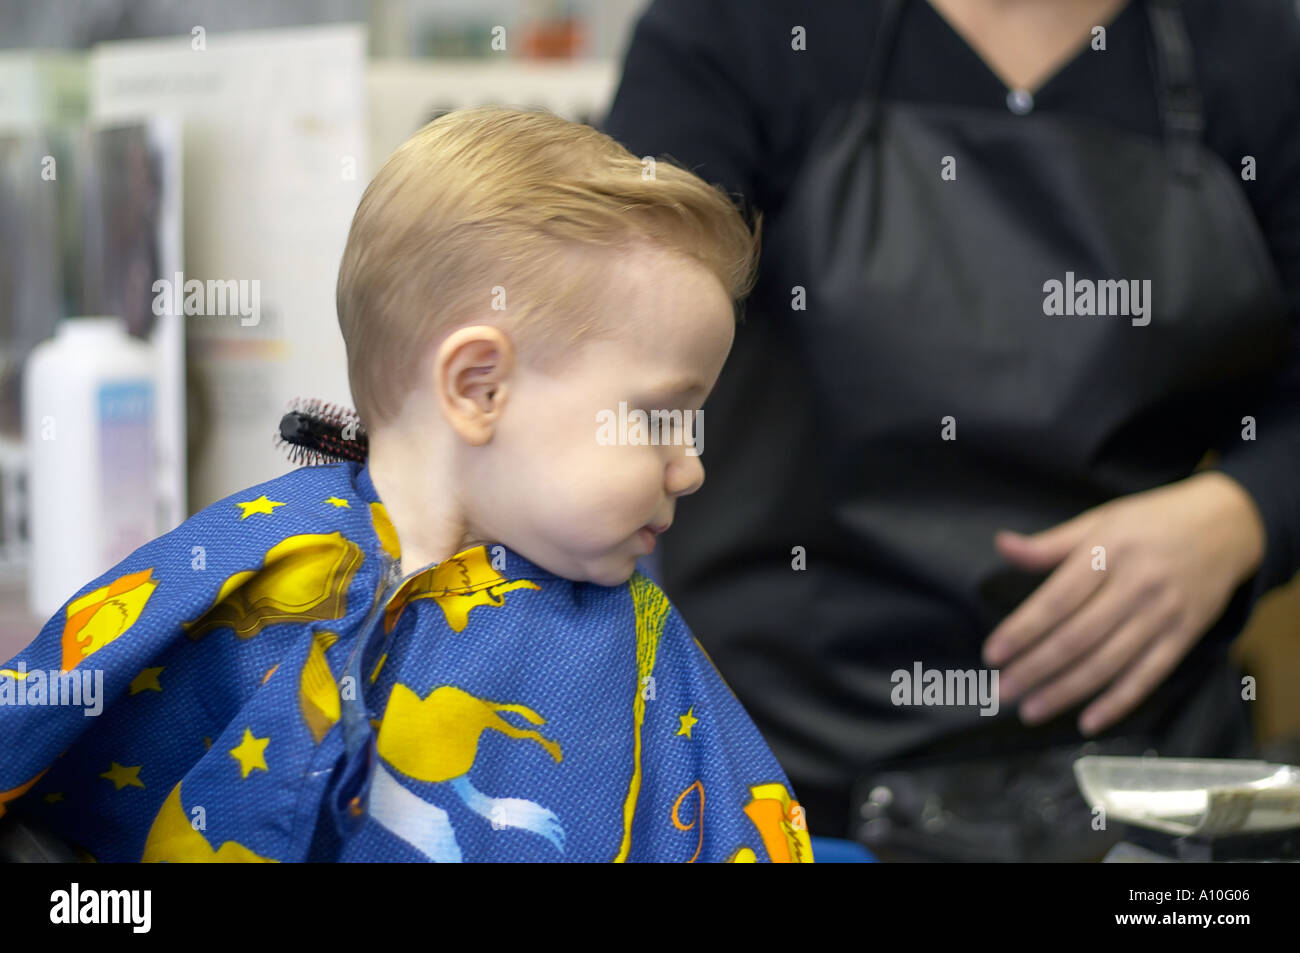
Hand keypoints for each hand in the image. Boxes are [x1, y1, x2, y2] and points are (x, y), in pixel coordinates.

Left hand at [981, 471, 1264, 734]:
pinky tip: (1088, 721)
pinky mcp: (1184, 637)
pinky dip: (1118, 702)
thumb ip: (1050, 544)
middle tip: (1002, 691)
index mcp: (1108, 553)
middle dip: (1036, 668)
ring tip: (1031, 709)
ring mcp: (1163, 615)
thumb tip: (1002, 545)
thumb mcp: (1099, 521)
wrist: (1226, 525)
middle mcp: (1135, 586)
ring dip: (1066, 691)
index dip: (1022, 630)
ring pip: (1108, 662)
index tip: (992, 654)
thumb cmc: (1151, 522)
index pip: (1057, 600)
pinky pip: (1148, 676)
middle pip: (1078, 638)